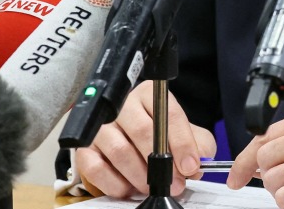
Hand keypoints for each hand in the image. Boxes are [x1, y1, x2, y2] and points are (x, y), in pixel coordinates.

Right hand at [74, 80, 216, 197]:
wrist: (130, 140)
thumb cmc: (160, 136)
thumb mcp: (186, 133)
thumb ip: (198, 145)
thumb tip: (198, 163)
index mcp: (150, 95)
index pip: (168, 115)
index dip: (182, 143)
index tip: (190, 166)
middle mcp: (123, 105)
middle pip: (142, 131)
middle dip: (162, 163)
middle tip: (174, 184)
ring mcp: (101, 127)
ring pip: (120, 152)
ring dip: (140, 176)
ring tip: (153, 187)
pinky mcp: (85, 149)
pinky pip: (97, 169)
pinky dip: (116, 184)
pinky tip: (129, 188)